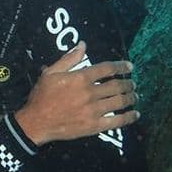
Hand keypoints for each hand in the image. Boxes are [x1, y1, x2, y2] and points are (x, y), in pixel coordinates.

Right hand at [15, 41, 138, 145]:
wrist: (36, 122)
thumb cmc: (42, 96)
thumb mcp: (50, 73)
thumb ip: (69, 59)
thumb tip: (83, 45)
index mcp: (80, 78)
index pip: (107, 69)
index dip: (121, 66)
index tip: (129, 66)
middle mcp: (90, 93)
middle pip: (116, 85)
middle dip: (128, 83)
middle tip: (133, 83)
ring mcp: (93, 110)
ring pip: (119, 102)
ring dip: (130, 97)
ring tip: (135, 95)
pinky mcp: (94, 126)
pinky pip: (116, 121)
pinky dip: (128, 117)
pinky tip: (134, 114)